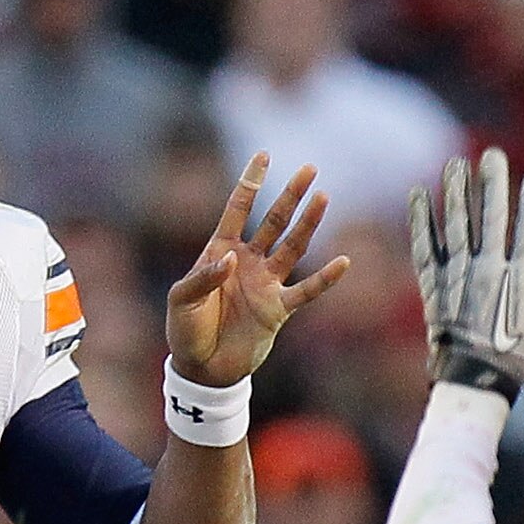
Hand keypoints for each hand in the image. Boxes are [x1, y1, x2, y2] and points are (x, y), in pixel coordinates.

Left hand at [165, 153, 350, 386]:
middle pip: (273, 221)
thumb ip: (203, 277)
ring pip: (293, 247)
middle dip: (290, 195)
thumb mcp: (181, 300)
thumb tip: (232, 259)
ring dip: (308, 224)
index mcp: (220, 251)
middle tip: (309, 169)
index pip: (238, 209)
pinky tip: (343, 263)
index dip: (251, 183)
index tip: (264, 155)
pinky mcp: (279, 309)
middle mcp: (248, 262)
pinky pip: (307, 291)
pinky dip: (325, 279)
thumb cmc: (185, 330)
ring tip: (324, 197)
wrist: (202, 368)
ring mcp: (266, 284)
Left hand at [408, 149, 523, 399]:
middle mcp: (485, 275)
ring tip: (455, 164)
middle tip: (492, 154)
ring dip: (455, 194)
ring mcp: (456, 279)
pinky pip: (424, 248)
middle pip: (490, 221)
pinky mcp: (432, 287)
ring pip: (455, 228)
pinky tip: (418, 195)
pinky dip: (420, 222)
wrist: (471, 384)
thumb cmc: (517, 361)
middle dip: (491, 185)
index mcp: (517, 284)